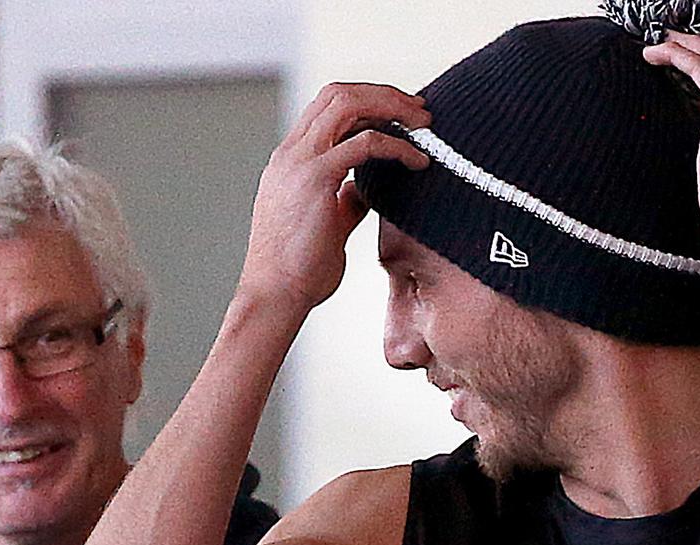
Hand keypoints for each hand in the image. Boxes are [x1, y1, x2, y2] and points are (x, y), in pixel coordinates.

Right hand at [240, 83, 430, 310]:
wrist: (276, 295)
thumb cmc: (300, 270)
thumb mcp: (327, 223)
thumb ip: (344, 199)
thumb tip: (366, 190)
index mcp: (291, 160)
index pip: (329, 107)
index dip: (369, 102)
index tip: (403, 116)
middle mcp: (291, 153)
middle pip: (338, 93)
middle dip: (385, 94)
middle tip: (421, 111)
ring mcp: (299, 162)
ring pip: (348, 104)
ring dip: (391, 107)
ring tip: (423, 124)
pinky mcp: (315, 179)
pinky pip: (365, 143)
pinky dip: (397, 145)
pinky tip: (418, 162)